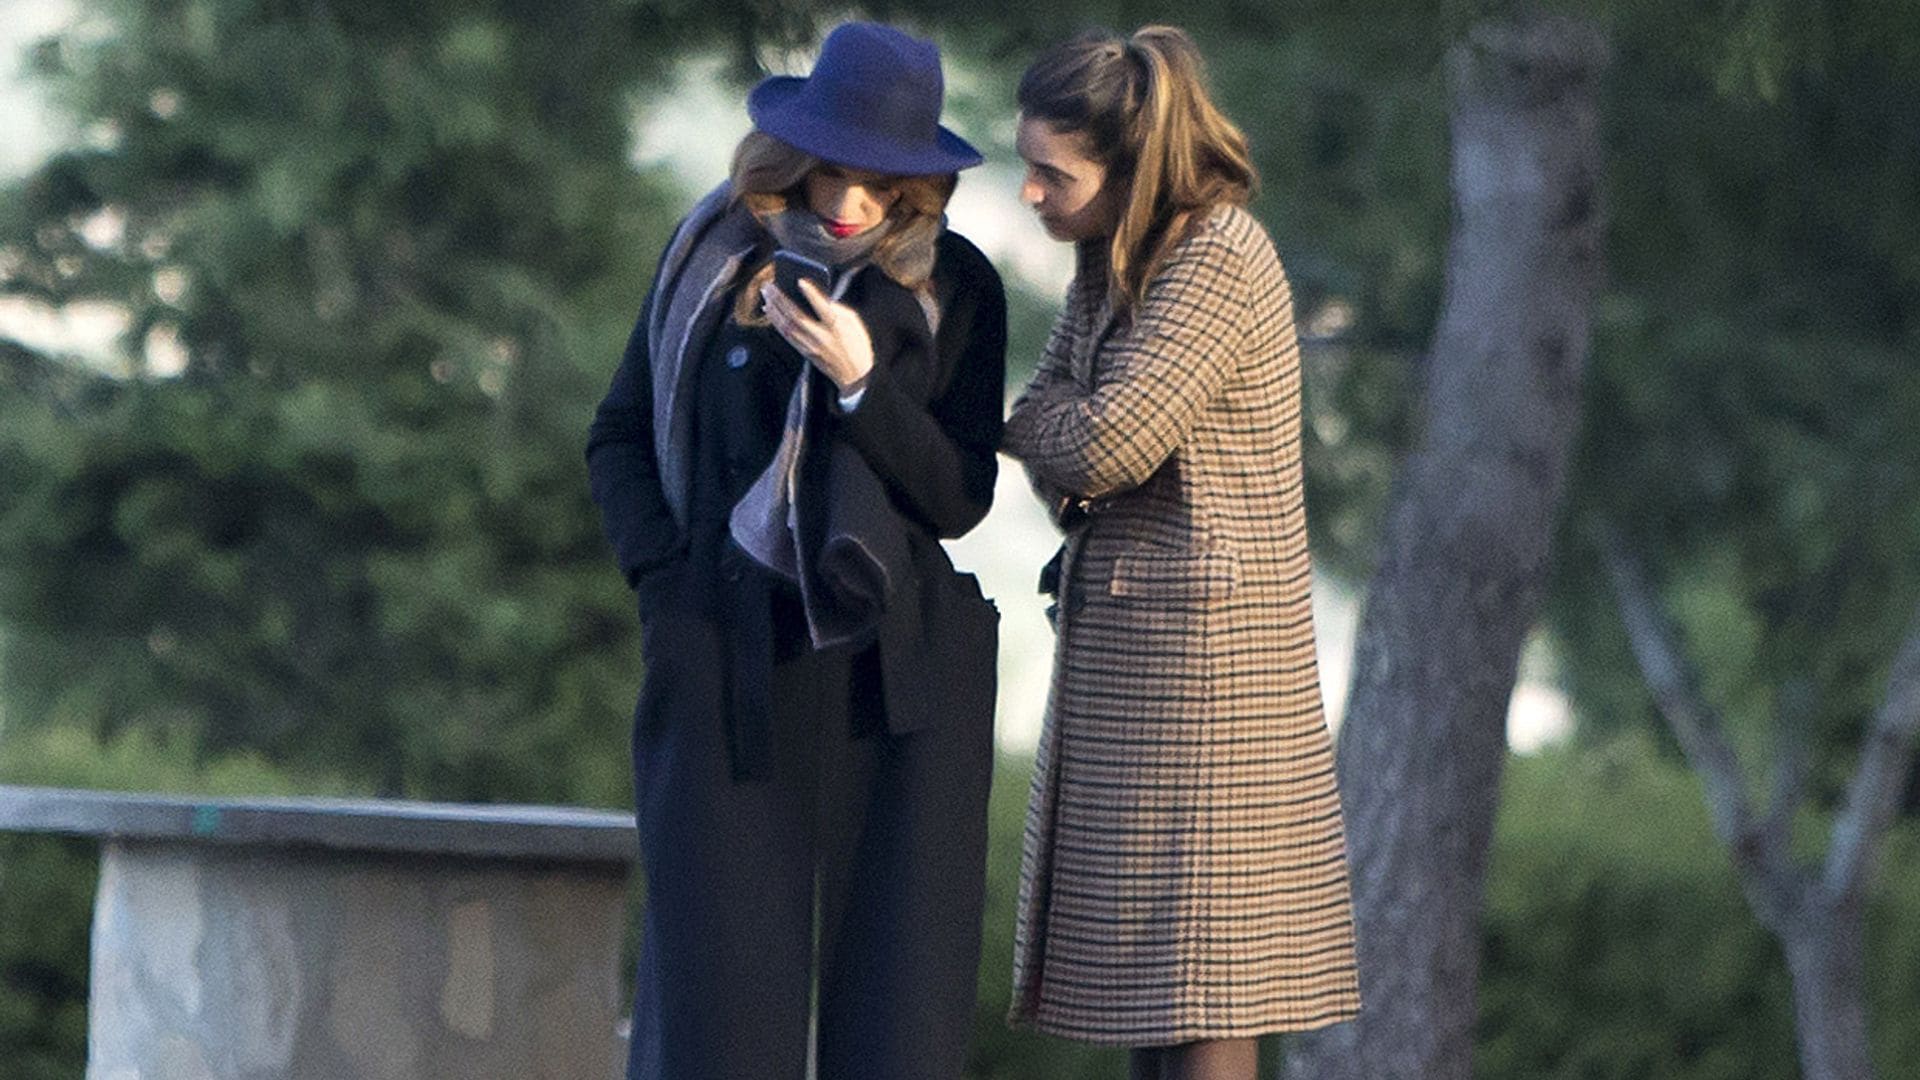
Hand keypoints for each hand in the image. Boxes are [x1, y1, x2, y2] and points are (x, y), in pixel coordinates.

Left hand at [760, 278, 874, 393]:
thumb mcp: (854, 323)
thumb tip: (819, 297)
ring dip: (774, 307)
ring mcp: (811, 346)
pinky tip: (769, 310)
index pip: (822, 308)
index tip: (800, 281)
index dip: (811, 294)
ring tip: (766, 293)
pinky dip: (775, 320)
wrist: (855, 375)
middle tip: (770, 285)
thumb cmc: (857, 345)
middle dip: (781, 299)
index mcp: (838, 328)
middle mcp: (822, 337)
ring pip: (787, 325)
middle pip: (796, 316)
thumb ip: (838, 309)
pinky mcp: (805, 352)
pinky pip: (786, 335)